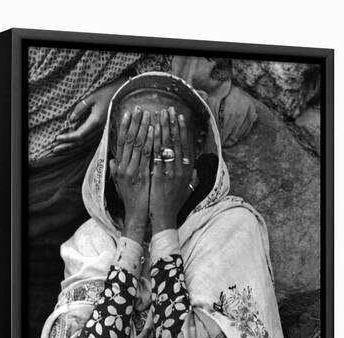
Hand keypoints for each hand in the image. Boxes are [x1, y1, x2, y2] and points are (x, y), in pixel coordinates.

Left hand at [53, 77, 126, 154]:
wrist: (123, 92)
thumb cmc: (108, 91)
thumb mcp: (92, 96)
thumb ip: (81, 108)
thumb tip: (71, 119)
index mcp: (96, 121)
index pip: (79, 135)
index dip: (68, 138)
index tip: (57, 138)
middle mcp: (99, 129)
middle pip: (81, 143)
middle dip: (67, 147)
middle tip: (54, 150)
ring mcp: (101, 131)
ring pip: (85, 144)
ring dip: (72, 149)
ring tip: (60, 151)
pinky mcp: (102, 130)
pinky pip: (89, 141)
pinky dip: (79, 145)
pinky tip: (72, 147)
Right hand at [112, 107, 152, 243]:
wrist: (136, 216)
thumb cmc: (131, 200)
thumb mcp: (120, 184)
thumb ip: (116, 171)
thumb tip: (112, 160)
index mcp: (119, 168)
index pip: (121, 142)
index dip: (125, 127)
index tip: (129, 113)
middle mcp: (123, 167)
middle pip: (128, 140)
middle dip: (134, 123)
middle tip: (139, 108)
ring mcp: (132, 171)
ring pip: (137, 145)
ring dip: (143, 128)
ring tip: (148, 114)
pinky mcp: (142, 176)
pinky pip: (146, 156)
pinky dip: (150, 142)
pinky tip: (154, 131)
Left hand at [149, 107, 193, 233]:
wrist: (164, 218)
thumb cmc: (174, 204)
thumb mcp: (186, 190)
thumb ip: (191, 179)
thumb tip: (195, 170)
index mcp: (188, 171)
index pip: (186, 146)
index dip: (183, 131)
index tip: (180, 118)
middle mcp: (181, 170)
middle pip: (177, 142)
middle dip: (173, 124)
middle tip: (170, 109)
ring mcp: (171, 173)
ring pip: (168, 146)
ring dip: (164, 128)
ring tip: (160, 114)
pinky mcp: (160, 176)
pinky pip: (157, 155)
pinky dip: (155, 142)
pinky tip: (152, 131)